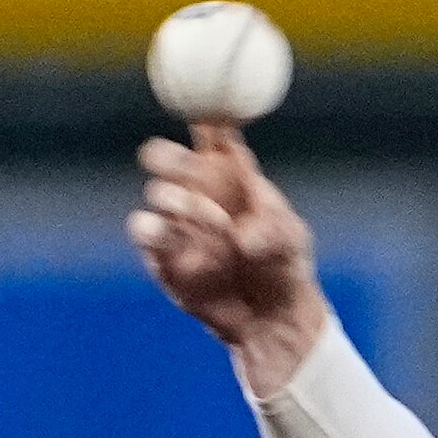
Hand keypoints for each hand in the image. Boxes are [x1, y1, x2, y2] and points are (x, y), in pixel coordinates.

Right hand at [126, 129, 329, 394]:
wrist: (270, 319)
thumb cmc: (285, 268)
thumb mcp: (291, 242)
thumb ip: (270, 227)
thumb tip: (241, 234)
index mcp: (227, 172)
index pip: (211, 133)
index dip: (207, 118)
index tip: (214, 123)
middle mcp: (195, 191)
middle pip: (169, 158)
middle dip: (171, 157)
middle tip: (186, 167)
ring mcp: (175, 223)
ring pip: (158, 195)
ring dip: (178, 203)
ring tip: (216, 225)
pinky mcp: (160, 258)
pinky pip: (146, 234)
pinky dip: (160, 235)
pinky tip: (187, 248)